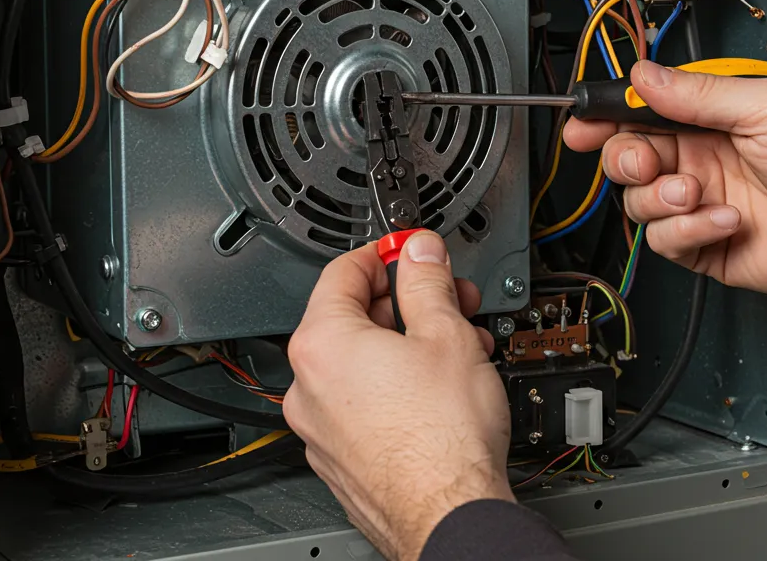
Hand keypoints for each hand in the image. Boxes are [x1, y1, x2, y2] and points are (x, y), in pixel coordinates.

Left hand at [284, 232, 513, 560]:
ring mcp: (321, 429)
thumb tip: (419, 254)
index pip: (342, 271)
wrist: (450, 515)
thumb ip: (427, 282)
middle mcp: (308, 387)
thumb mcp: (446, 333)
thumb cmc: (444, 438)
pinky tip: (441, 389)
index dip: (385, 253)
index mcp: (322, 344)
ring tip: (458, 348)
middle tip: (447, 299)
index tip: (411, 250)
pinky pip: (364, 405)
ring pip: (362, 365)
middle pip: (352, 318)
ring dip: (408, 346)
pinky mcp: (341, 459)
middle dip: (405, 304)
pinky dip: (396, 387)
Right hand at [565, 60, 766, 296]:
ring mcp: (701, 202)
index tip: (583, 121)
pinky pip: (665, 240)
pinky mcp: (705, 244)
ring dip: (663, 199)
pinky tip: (726, 220)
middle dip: (625, 159)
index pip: (643, 109)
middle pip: (627, 155)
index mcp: (713, 115)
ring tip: (700, 194)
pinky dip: (689, 230)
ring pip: (638, 202)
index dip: (607, 114)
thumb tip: (645, 76)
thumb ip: (699, 94)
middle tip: (646, 163)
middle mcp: (702, 156)